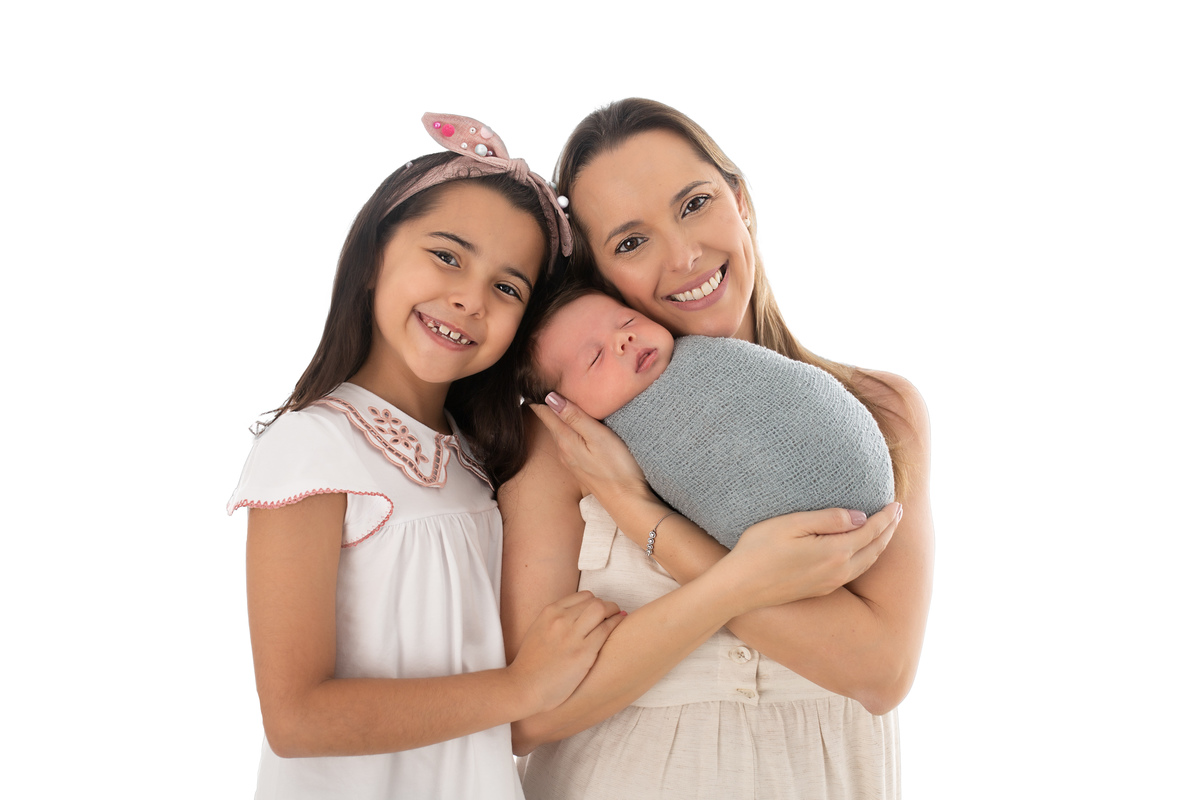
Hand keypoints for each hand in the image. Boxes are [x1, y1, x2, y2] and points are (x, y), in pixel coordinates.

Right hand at [508, 590, 624, 712]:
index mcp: (550, 612)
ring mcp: (572, 635)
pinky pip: (606, 630)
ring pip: (602, 610)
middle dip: (608, 606)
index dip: (595, 602)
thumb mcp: (539, 629)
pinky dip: (616, 624)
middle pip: (595, 602)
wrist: (524, 686)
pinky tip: (620, 627)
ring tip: (618, 618)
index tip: (600, 611)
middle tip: (613, 614)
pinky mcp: (583, 652)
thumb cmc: (532, 663)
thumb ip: (556, 618)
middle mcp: (561, 619)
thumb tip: (579, 613)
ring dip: (614, 612)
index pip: (583, 596)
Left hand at [529, 393, 648, 501]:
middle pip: (550, 422)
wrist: (627, 501)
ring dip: (558, 417)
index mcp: (565, 440)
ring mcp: (571, 460)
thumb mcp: (597, 436)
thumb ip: (574, 417)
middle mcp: (563, 451)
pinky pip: (569, 442)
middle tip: (542, 384)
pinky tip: (574, 426)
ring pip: (559, 432)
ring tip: (556, 400)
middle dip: (546, 404)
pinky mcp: (581, 467)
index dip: (538, 395)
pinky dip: (567, 429)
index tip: (532, 381)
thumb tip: (550, 397)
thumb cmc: (617, 467)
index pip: (544, 412)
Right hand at [721, 504, 902, 613]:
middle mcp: (838, 571)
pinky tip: (863, 550)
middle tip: (898, 512)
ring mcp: (830, 583)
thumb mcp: (792, 524)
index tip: (897, 503)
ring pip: (867, 562)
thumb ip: (828, 519)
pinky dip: (868, 557)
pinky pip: (856, 571)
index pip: (870, 531)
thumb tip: (859, 517)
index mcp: (834, 552)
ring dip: (881, 544)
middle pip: (875, 549)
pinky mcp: (820, 589)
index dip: (886, 517)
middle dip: (889, 530)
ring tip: (887, 529)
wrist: (740, 587)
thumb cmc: (759, 550)